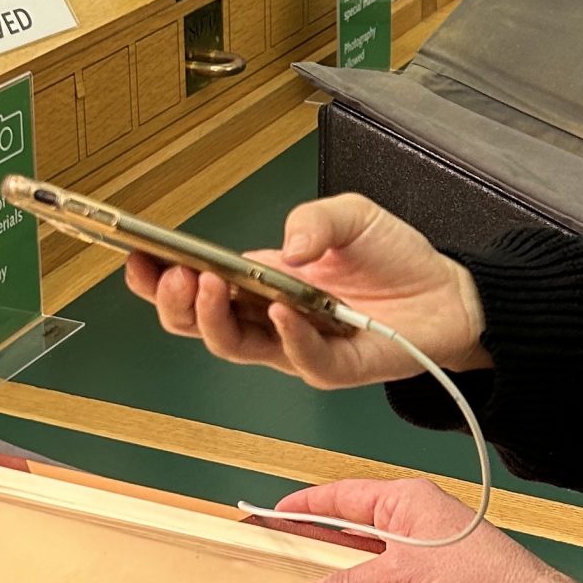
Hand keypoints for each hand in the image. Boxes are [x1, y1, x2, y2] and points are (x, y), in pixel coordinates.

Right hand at [123, 192, 489, 384]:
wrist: (448, 293)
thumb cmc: (394, 258)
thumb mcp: (351, 214)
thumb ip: (315, 219)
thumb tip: (285, 245)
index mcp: (260, 281)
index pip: (194, 286)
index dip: (158, 276)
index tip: (134, 254)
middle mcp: (268, 319)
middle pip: (198, 325)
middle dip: (173, 301)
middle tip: (173, 273)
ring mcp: (296, 346)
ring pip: (235, 348)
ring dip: (215, 320)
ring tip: (208, 286)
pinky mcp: (334, 367)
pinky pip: (300, 361)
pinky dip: (286, 337)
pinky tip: (280, 311)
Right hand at [280, 475, 582, 582]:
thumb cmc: (473, 574)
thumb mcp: (401, 573)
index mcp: (405, 503)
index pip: (345, 497)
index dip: (308, 506)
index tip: (275, 515)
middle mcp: (411, 529)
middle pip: (352, 543)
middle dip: (322, 565)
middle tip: (282, 576)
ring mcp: (420, 567)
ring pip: (367, 582)